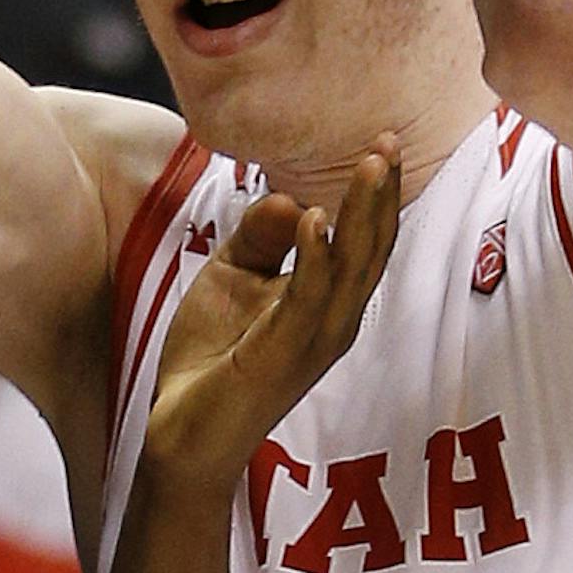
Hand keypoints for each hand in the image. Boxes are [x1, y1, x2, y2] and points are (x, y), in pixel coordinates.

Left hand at [145, 142, 399, 488]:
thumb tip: (292, 197)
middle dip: (381, 195)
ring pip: (350, 270)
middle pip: (371, 251)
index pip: (365, 243)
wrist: (182, 431)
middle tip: (390, 141)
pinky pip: (305, 301)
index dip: (376, 194)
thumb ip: (261, 236)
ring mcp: (313, 342)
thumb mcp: (233, 278)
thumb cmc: (212, 356)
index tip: (384, 142)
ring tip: (370, 164)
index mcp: (327, 303)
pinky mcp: (281, 357)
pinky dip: (314, 258)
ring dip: (361, 215)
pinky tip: (315, 219)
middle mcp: (333, 321)